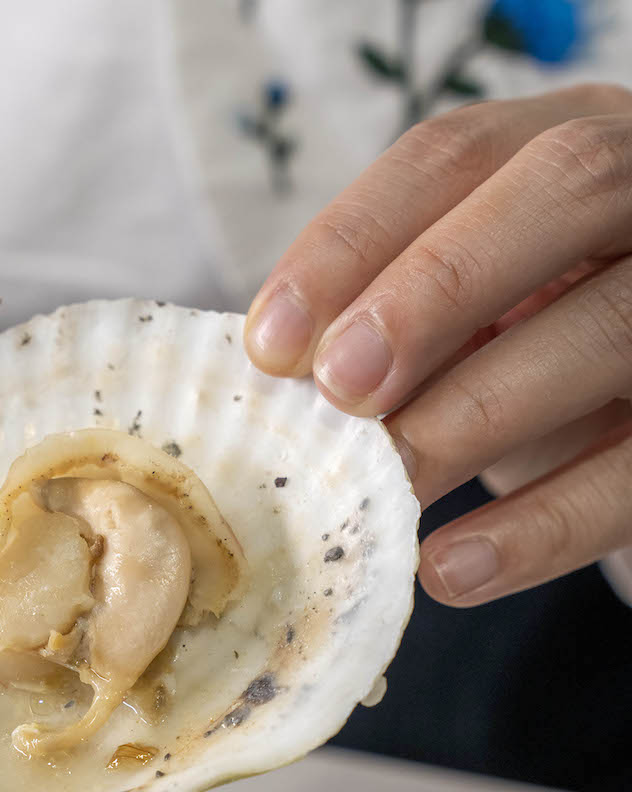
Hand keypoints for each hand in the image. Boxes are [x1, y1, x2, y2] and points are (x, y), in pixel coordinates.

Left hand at [244, 84, 631, 607]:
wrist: (630, 422)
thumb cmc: (525, 350)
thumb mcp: (462, 318)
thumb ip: (391, 321)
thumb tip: (281, 374)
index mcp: (564, 148)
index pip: (453, 155)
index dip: (350, 242)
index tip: (269, 344)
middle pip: (565, 187)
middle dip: (433, 289)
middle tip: (342, 389)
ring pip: (610, 327)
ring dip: (472, 415)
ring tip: (386, 486)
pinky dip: (541, 527)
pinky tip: (450, 569)